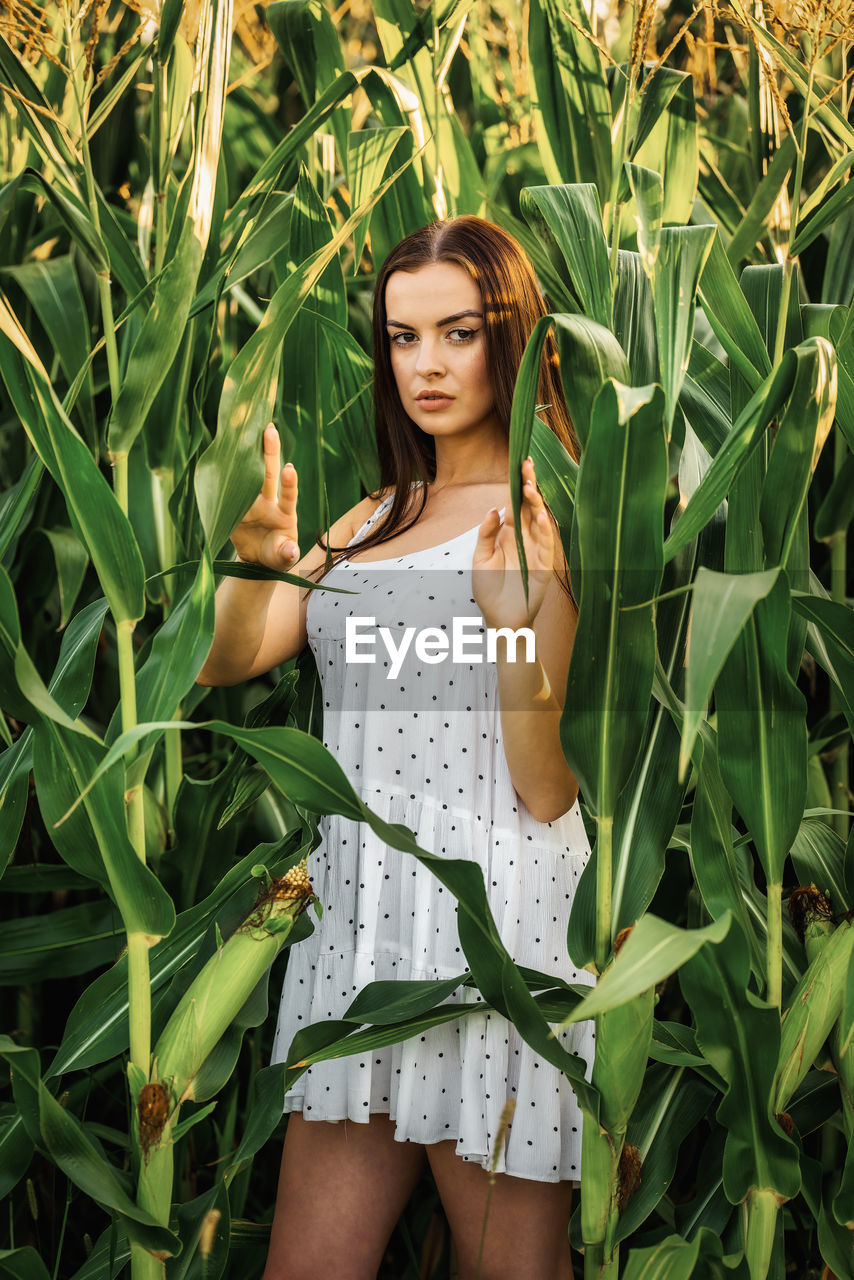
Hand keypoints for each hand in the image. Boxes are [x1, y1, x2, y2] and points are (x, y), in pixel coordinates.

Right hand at [230, 424, 299, 569]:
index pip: (288, 495)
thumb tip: (290, 550)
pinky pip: (229, 489)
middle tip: (270, 428)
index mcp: (285, 513)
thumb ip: (287, 553)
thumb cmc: (277, 556)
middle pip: (269, 474)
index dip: (290, 483)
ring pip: (249, 475)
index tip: (290, 468)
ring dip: (247, 455)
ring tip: (246, 431)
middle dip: (270, 451)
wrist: (258, 560)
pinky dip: (225, 473)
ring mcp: (252, 502)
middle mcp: (269, 502)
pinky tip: (223, 451)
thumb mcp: (283, 558)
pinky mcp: (235, 506)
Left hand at [471, 457, 553, 630]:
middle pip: (529, 506)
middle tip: (527, 464)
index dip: (517, 484)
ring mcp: (536, 550)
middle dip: (529, 485)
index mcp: (508, 533)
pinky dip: (544, 529)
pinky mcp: (544, 566)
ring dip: (536, 504)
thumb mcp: (480, 558)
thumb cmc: (489, 589)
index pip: (515, 503)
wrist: (499, 618)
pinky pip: (546, 544)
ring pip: (539, 521)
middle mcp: (525, 537)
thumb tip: (494, 509)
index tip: (519, 462)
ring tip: (530, 487)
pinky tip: (539, 515)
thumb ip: (486, 534)